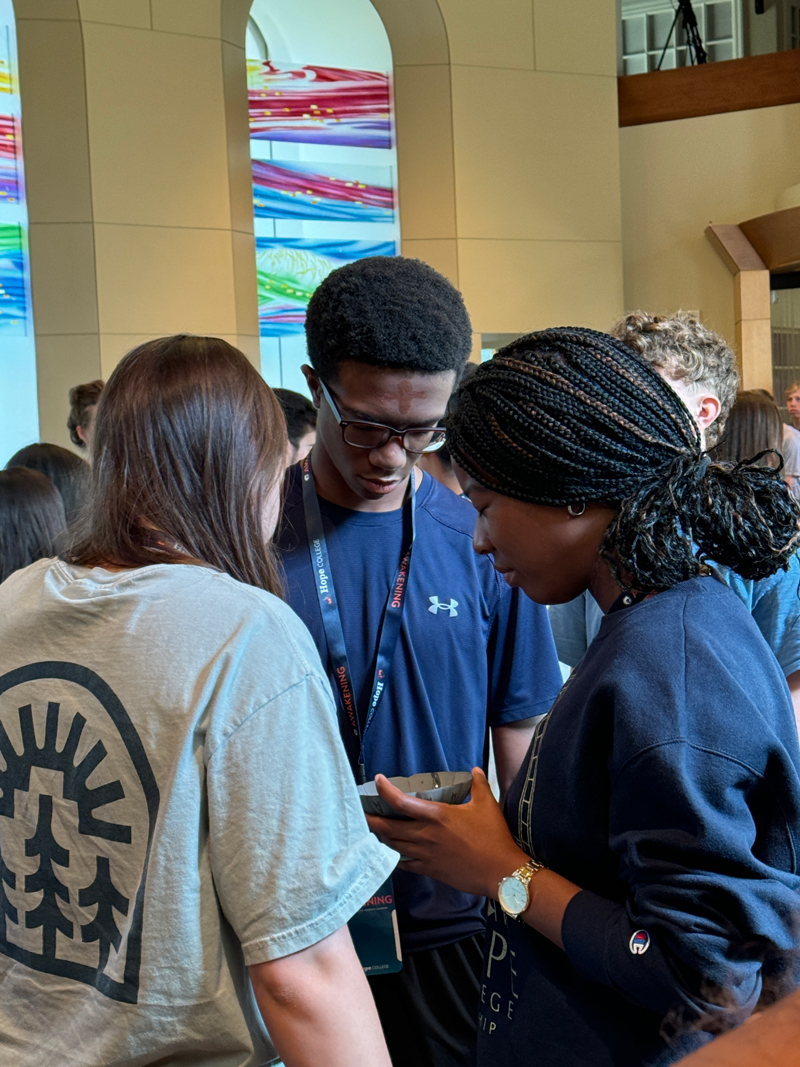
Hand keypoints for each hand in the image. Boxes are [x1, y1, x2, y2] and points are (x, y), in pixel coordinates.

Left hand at [366, 767, 527, 897]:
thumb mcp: (487, 805)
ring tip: (371, 828)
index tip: (377, 780)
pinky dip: (394, 855)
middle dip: (370, 820)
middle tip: (359, 812)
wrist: (500, 872)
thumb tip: (474, 770)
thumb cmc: (493, 837)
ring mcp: (425, 855)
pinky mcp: (429, 870)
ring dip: (379, 837)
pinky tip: (391, 851)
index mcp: (436, 816)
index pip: (401, 801)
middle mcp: (425, 835)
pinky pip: (404, 863)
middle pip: (387, 828)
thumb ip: (478, 785)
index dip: (385, 790)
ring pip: (392, 846)